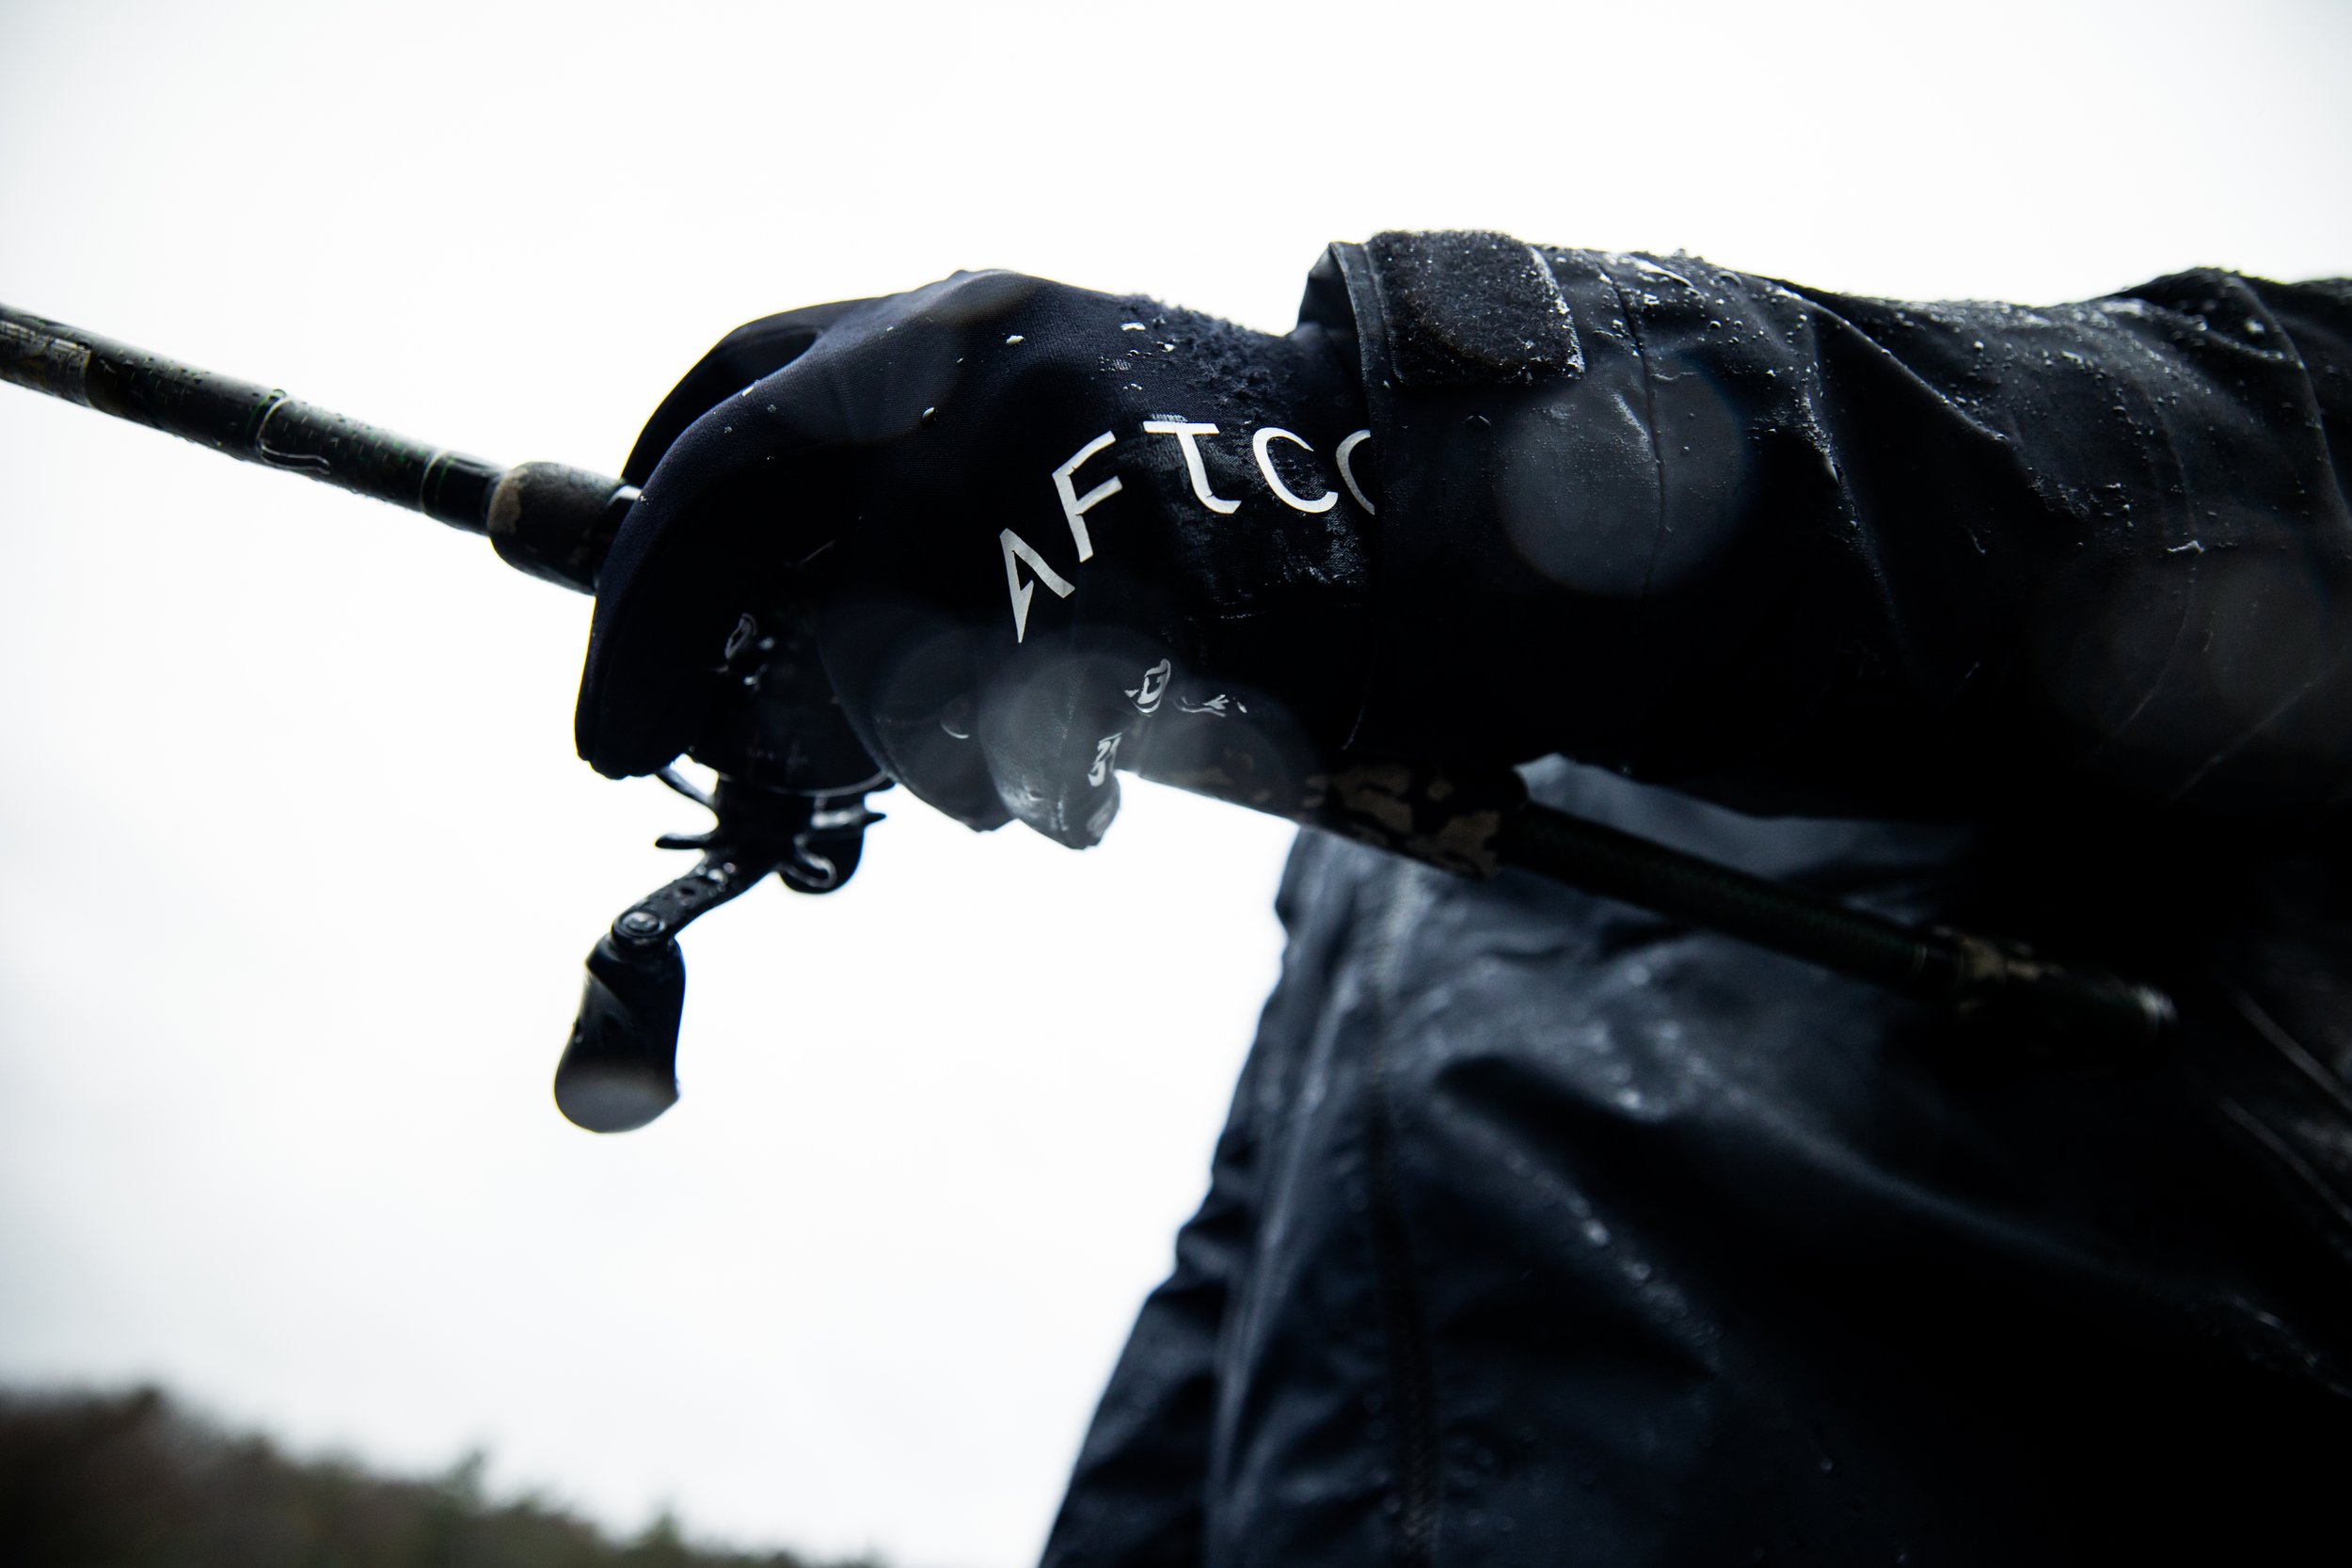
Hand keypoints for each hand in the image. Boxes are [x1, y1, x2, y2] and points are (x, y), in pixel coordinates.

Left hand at [576, 270, 1378, 846]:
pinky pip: (1004, 721)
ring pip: (868, 639)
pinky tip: (1069, 791)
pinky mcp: (1130, 560)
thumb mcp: (1031, 450)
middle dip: (659, 631)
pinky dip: (1016, 788)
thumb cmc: (1193, 514)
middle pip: (742, 487)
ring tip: (973, 782)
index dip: (641, 522)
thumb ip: (891, 508)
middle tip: (624, 741)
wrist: (1413, 500)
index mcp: (953, 325)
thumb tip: (730, 637)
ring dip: (893, 749)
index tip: (612, 630)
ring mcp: (1051, 448)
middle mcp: (983, 356)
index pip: (736, 392)